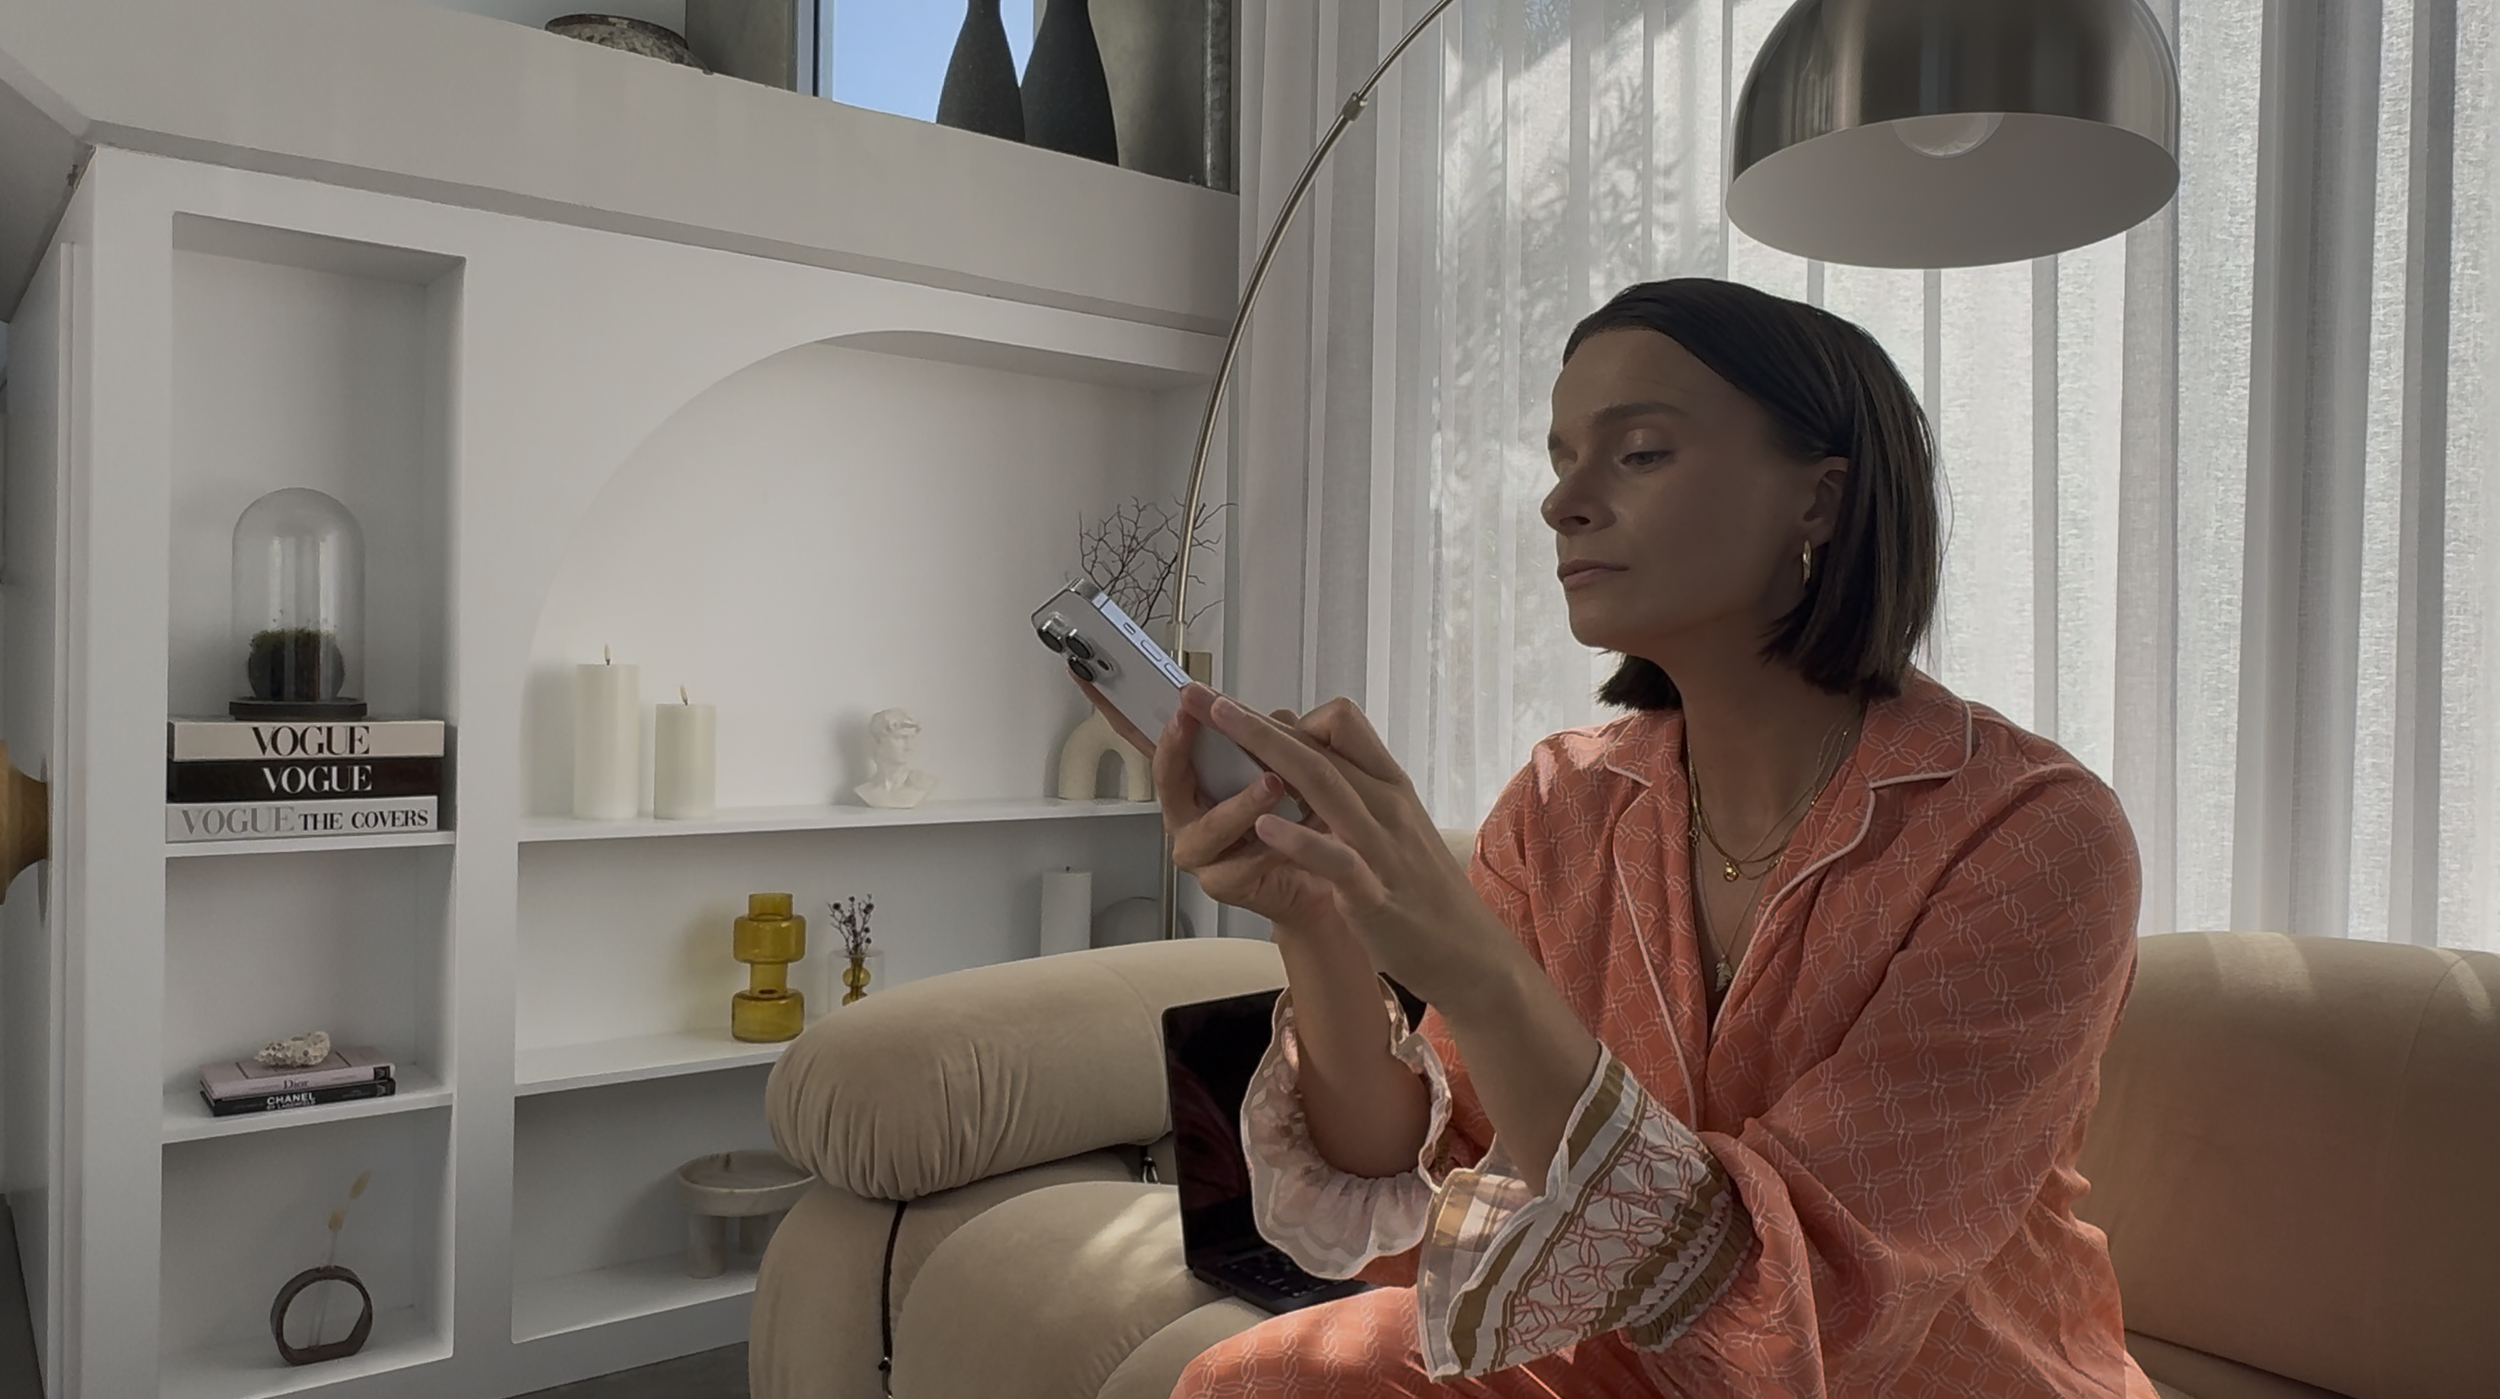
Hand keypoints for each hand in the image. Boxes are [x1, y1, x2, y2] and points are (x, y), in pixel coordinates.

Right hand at [1071, 675, 1340, 928]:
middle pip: (1166, 777)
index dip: (1113, 708)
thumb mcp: (1285, 758)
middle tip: (1191, 718)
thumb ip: (1267, 733)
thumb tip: (1265, 711)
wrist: (1326, 872)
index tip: (1090, 674)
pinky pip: (1242, 865)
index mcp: (1192, 775)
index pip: (1145, 736)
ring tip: (1270, 784)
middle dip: (1176, 746)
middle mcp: (1187, 811)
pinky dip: (1269, 846)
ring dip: (1238, 804)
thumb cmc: (1298, 816)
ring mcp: (1202, 849)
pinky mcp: (1225, 882)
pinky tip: (1291, 831)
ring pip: (1207, 827)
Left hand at [1179, 685, 1514, 1006]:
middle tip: (1202, 695)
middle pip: (1318, 746)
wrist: (1471, 953)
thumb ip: (1350, 788)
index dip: (1284, 714)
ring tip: (1221, 727)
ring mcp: (1381, 849)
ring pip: (1326, 785)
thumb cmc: (1423, 890)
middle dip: (1254, 719)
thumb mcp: (1392, 827)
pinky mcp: (1375, 895)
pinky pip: (1338, 859)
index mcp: (1389, 787)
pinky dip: (1301, 839)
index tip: (1234, 711)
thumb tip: (1296, 744)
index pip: (1341, 724)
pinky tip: (1265, 827)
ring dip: (1269, 751)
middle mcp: (1386, 806)